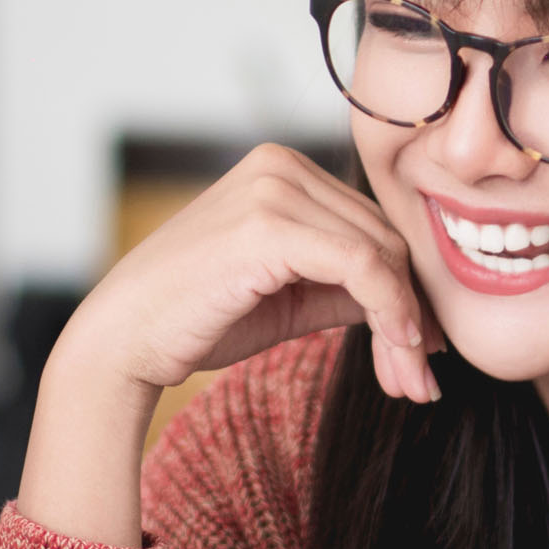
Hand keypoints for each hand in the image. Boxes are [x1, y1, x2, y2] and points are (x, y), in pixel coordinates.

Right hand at [15, 144, 441, 546]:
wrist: (123, 342)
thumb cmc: (196, 320)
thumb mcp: (290, 296)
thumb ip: (347, 287)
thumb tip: (414, 309)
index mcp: (283, 171)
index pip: (373, 227)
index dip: (409, 291)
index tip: (426, 350)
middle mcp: (281, 166)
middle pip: (385, 238)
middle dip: (412, 314)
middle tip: (423, 380)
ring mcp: (274, 188)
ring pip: (381, 254)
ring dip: (406, 325)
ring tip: (412, 382)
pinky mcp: (270, 224)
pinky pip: (361, 265)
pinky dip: (390, 311)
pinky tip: (398, 351)